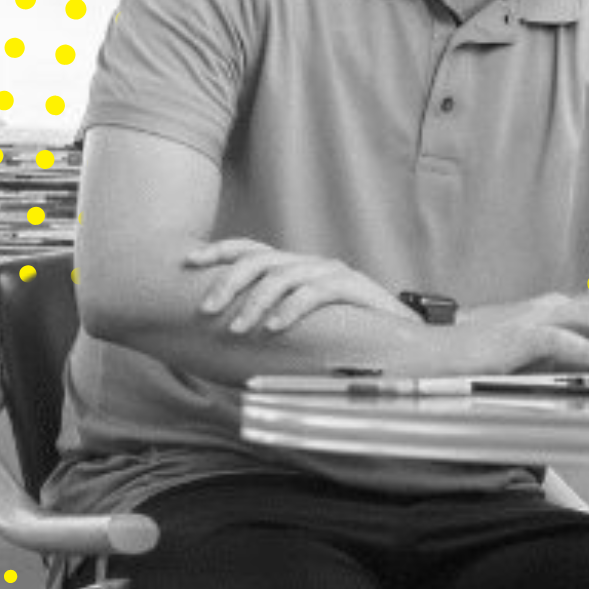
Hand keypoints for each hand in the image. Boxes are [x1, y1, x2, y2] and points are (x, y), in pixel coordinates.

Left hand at [182, 237, 410, 335]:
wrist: (400, 339)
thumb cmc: (341, 336)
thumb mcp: (298, 325)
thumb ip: (269, 320)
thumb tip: (225, 332)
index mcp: (293, 267)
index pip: (250, 250)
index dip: (218, 251)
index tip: (188, 261)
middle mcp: (308, 263)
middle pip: (259, 260)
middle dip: (228, 282)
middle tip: (206, 310)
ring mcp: (331, 272)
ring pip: (283, 276)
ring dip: (255, 303)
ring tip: (238, 329)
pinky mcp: (352, 288)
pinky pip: (314, 293)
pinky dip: (291, 310)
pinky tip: (274, 328)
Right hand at [474, 291, 588, 373]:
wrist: (427, 355)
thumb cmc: (477, 359)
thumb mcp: (527, 358)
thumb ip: (562, 360)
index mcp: (549, 313)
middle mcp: (543, 310)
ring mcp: (528, 320)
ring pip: (587, 317)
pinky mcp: (514, 337)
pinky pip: (559, 340)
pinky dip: (587, 350)